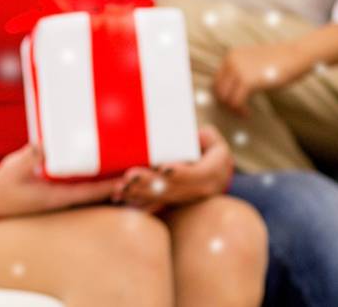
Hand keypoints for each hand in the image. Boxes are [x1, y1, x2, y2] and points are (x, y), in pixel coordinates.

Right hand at [0, 144, 121, 217]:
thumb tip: (44, 145)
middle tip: (137, 169)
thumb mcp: (12, 170)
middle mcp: (63, 197)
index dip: (109, 186)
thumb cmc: (0, 189)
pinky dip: (90, 173)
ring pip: (89, 187)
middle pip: (95, 191)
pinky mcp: (54, 188)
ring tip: (126, 164)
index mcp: (56, 197)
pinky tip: (99, 162)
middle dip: (115, 181)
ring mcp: (59, 193)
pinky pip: (77, 182)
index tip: (127, 179)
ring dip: (106, 178)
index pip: (89, 192)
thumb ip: (29, 158)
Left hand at [115, 125, 233, 211]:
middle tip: (130, 176)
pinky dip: (137, 200)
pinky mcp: (174, 202)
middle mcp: (200, 191)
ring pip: (161, 198)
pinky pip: (154, 203)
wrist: (218, 172)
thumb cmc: (211, 148)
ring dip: (139, 194)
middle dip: (150, 184)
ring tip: (119, 188)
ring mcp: (186, 199)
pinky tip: (120, 197)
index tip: (164, 168)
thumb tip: (193, 134)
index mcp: (212, 174)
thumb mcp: (212, 140)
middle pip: (173, 189)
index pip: (196, 175)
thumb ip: (203, 136)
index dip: (180, 173)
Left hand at [214, 41, 307, 113]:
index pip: (216, 79)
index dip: (223, 94)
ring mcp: (238, 70)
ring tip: (243, 113)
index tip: (233, 103)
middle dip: (226, 103)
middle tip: (237, 111)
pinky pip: (236, 102)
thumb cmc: (280, 62)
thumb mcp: (254, 63)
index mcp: (232, 56)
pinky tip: (247, 113)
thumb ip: (242, 72)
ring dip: (232, 108)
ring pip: (225, 97)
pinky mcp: (247, 81)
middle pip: (218, 89)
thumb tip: (233, 90)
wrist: (295, 56)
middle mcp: (231, 61)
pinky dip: (240, 111)